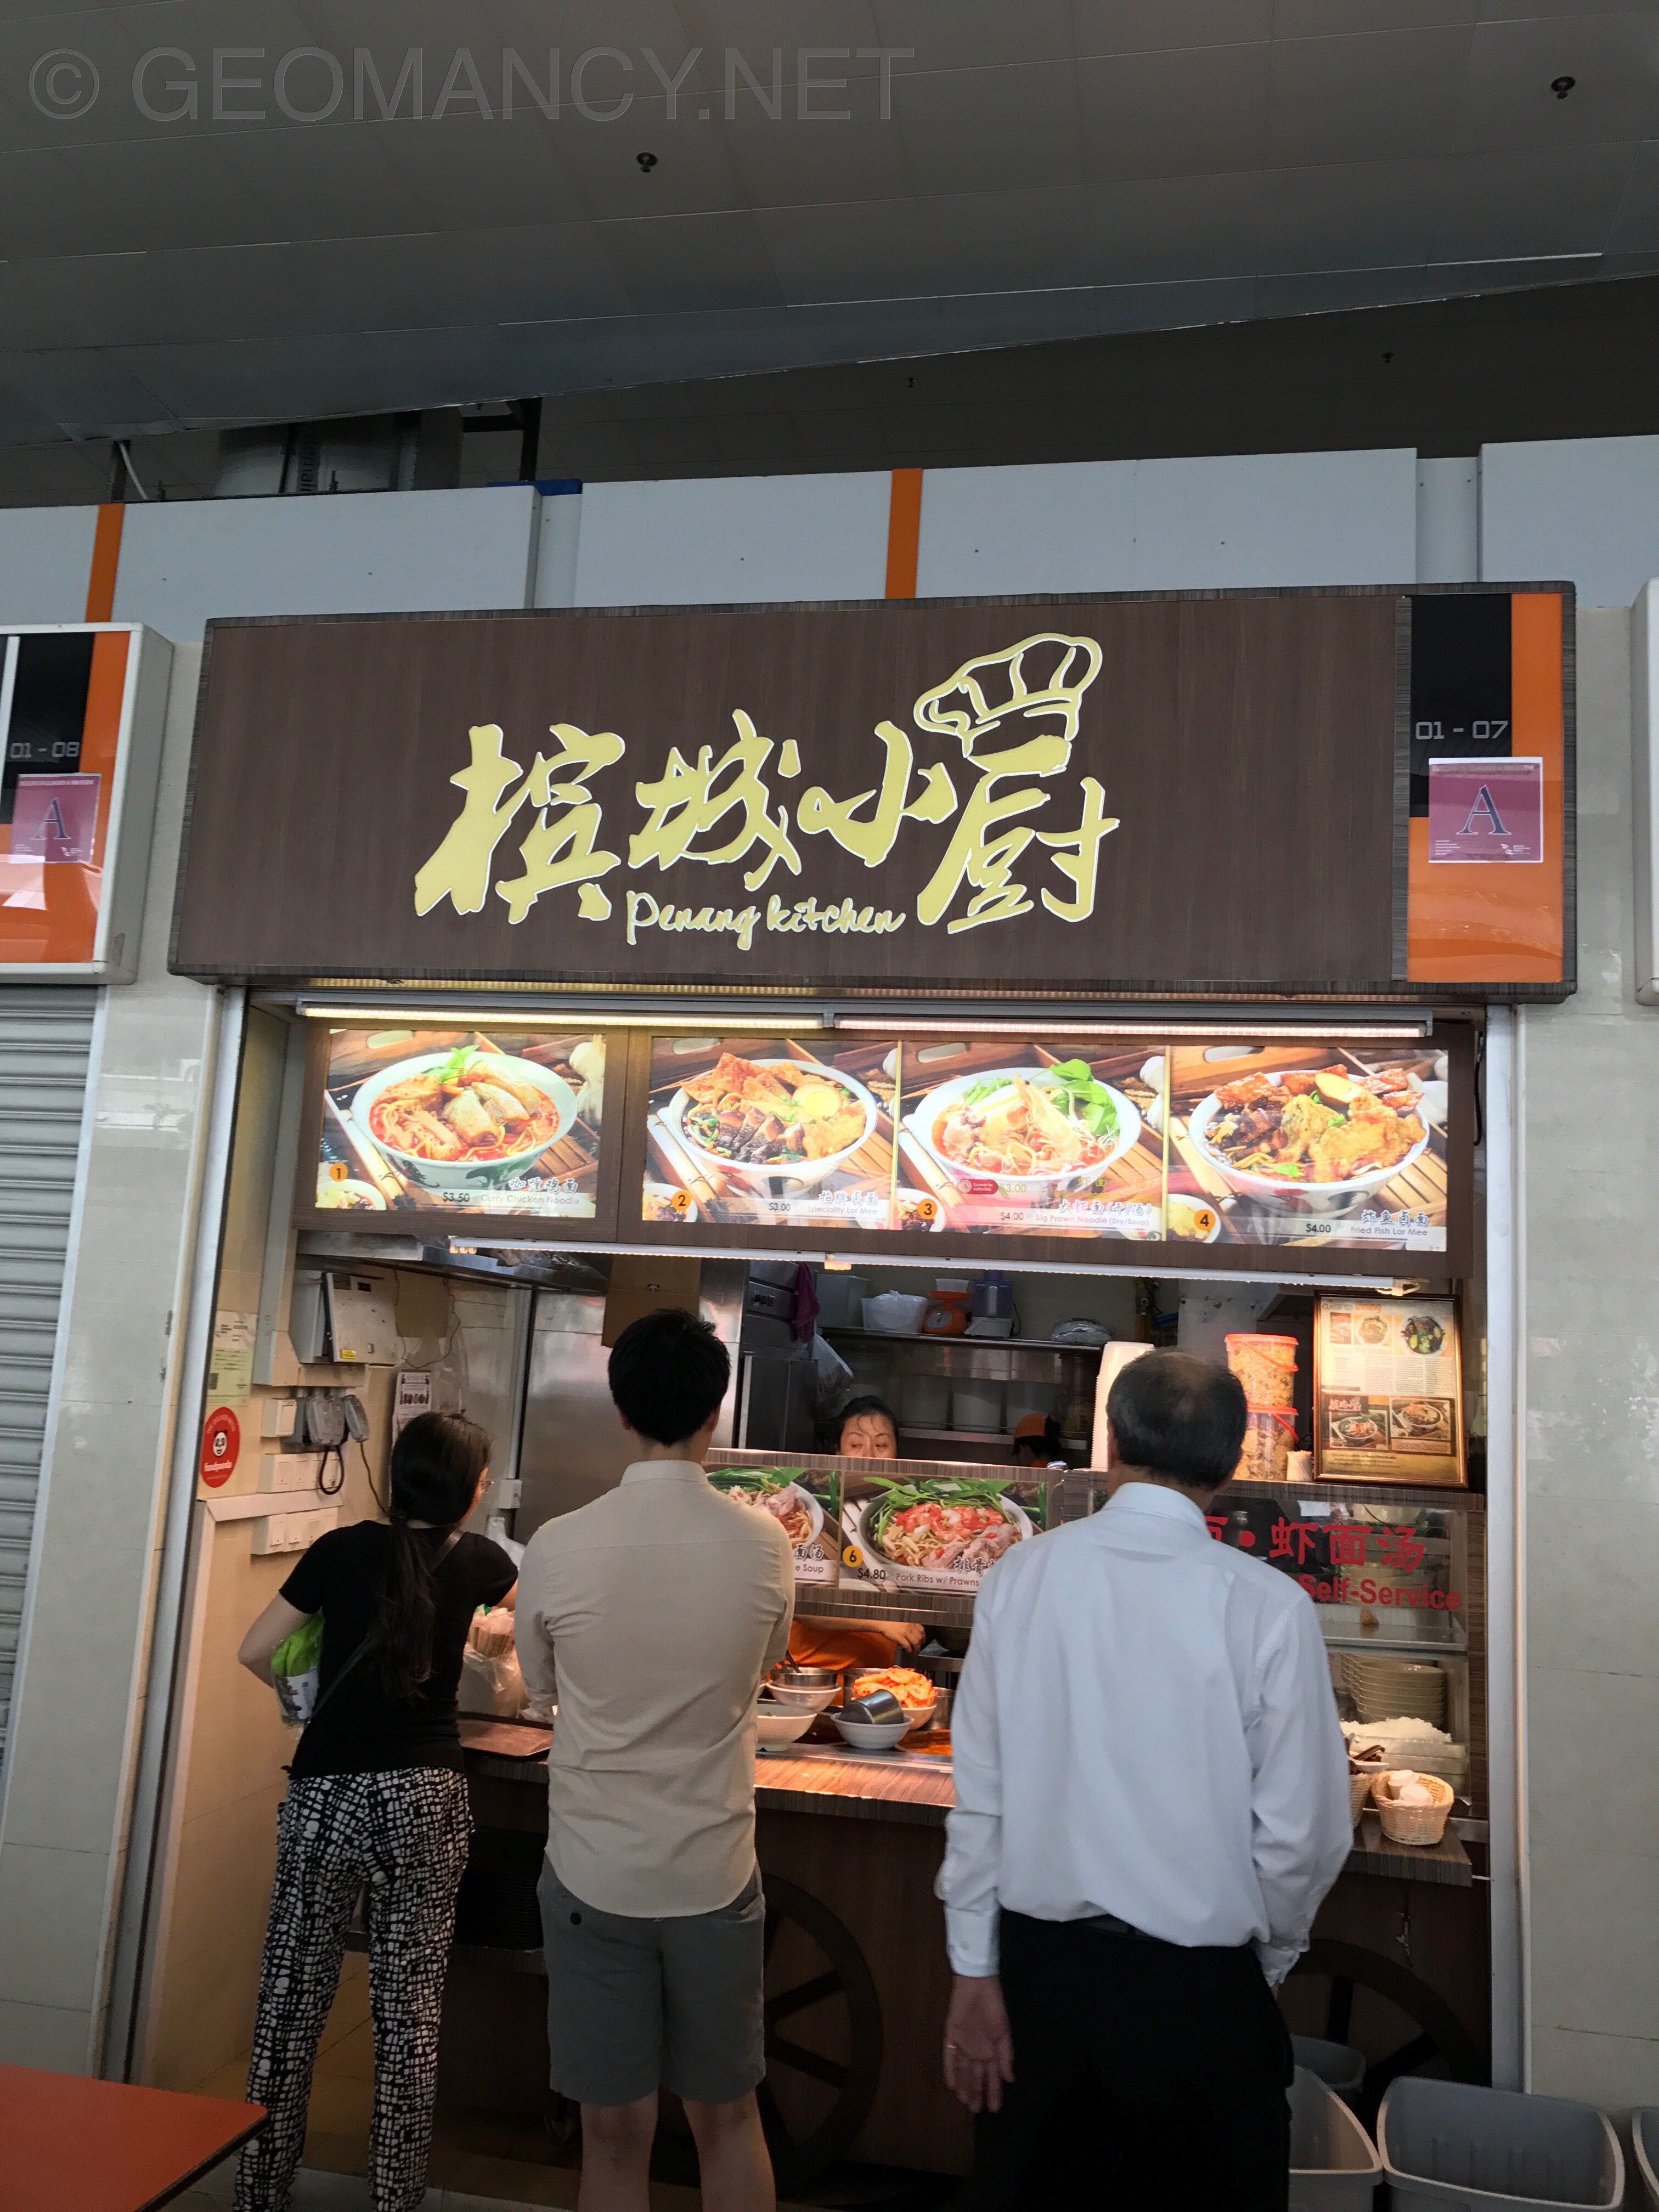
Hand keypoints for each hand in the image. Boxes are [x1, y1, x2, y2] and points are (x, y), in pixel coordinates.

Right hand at [889, 1620, 926, 1653]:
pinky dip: (909, 1650)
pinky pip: (908, 1645)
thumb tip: (914, 1633)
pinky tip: (908, 1651)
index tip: (923, 1640)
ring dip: (916, 1648)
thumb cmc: (890, 1620)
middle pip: (920, 1637)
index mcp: (911, 1621)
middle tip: (919, 1648)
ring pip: (916, 1642)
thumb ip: (909, 1625)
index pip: (922, 1630)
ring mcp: (905, 1632)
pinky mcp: (900, 1637)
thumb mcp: (903, 1620)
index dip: (923, 1636)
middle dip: (920, 1644)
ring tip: (915, 1652)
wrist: (881, 1621)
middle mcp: (910, 1626)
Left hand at [943, 1974, 1013, 2113]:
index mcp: (992, 2050)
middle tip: (976, 2110)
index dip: (994, 2092)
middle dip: (977, 2093)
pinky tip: (950, 2084)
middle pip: (977, 2076)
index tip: (994, 2108)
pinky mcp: (951, 2036)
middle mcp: (977, 2051)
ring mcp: (963, 2044)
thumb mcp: (1004, 2031)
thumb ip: (1006, 2055)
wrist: (977, 1984)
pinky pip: (949, 2057)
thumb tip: (1010, 2078)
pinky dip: (950, 2070)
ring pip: (963, 2070)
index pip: (993, 2076)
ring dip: (964, 2086)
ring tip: (965, 2102)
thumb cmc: (994, 2006)